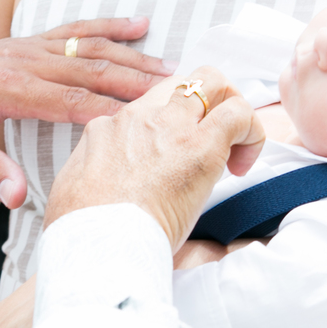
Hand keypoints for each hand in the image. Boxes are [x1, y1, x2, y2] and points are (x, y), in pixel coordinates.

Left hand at [0, 17, 172, 209]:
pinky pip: (77, 30)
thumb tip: (17, 199)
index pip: (69, 101)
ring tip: (172, 67)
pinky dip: (110, 26)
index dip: (109, 109)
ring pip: (92, 48)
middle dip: (136, 81)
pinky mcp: (33, 41)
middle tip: (178, 91)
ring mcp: (33, 47)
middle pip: (92, 71)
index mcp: (9, 89)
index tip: (146, 118)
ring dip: (134, 56)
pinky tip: (140, 24)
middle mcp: (27, 62)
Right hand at [45, 67, 265, 247]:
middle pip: (179, 83)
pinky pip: (238, 113)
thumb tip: (114, 199)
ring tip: (232, 154)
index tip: (175, 162)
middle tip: (213, 143)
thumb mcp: (74, 196)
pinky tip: (242, 165)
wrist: (95, 245)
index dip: (170, 130)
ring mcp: (168, 125)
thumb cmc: (84, 235)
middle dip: (205, 104)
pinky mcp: (199, 144)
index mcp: (106, 130)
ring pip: (211, 82)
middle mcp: (136, 118)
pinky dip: (251, 131)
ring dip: (228, 111)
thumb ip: (94, 184)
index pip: (147, 109)